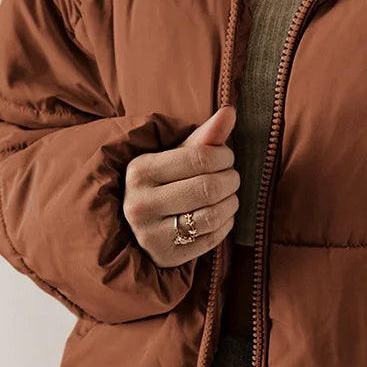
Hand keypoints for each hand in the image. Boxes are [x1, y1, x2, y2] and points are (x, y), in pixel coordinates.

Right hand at [123, 104, 239, 266]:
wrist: (135, 225)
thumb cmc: (163, 181)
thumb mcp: (176, 155)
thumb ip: (205, 135)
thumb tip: (230, 111)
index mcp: (140, 170)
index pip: (199, 158)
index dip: (224, 157)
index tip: (227, 158)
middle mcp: (140, 204)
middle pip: (209, 188)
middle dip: (230, 180)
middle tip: (231, 177)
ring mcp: (151, 234)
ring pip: (213, 215)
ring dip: (231, 203)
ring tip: (228, 196)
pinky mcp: (167, 256)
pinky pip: (212, 238)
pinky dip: (226, 224)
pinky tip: (221, 215)